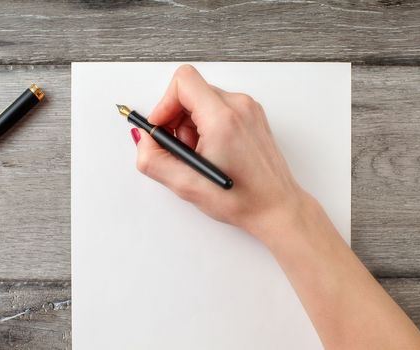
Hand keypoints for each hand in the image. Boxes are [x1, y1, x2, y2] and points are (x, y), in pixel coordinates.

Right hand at [132, 64, 308, 242]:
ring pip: (203, 100)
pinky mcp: (252, 116)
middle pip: (191, 91)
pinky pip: (218, 109)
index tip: (162, 128)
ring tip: (201, 155)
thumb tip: (143, 139)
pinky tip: (213, 152)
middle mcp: (239, 106)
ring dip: (192, 125)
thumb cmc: (242, 199)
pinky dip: (207, 126)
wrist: (276, 207)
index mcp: (223, 118)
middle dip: (177, 119)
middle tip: (183, 149)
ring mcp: (248, 109)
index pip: (183, 81)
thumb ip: (153, 159)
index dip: (164, 104)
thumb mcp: (187, 185)